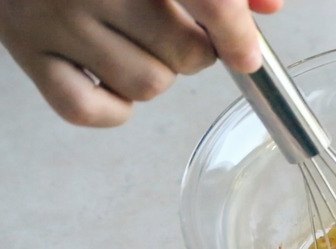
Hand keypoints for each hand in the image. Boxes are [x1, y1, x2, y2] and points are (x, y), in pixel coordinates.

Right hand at [0, 0, 281, 126]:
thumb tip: (268, 8)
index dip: (237, 35)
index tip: (247, 56)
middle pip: (186, 54)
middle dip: (195, 53)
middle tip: (177, 33)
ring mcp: (53, 19)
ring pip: (147, 86)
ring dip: (157, 76)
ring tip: (137, 46)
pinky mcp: (27, 52)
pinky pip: (88, 110)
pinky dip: (113, 108)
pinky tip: (112, 78)